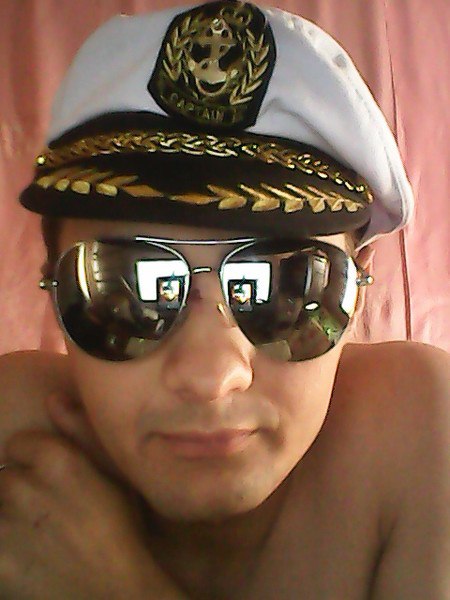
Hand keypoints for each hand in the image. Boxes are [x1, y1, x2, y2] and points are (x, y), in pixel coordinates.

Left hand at [0, 405, 186, 598]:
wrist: (115, 592)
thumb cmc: (122, 529)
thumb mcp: (114, 474)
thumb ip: (81, 432)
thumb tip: (51, 398)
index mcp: (55, 460)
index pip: (18, 444)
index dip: (35, 461)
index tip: (53, 481)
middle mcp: (21, 487)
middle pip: (4, 479)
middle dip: (20, 492)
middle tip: (48, 515)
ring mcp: (2, 528)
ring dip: (10, 520)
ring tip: (38, 537)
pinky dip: (6, 546)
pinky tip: (28, 554)